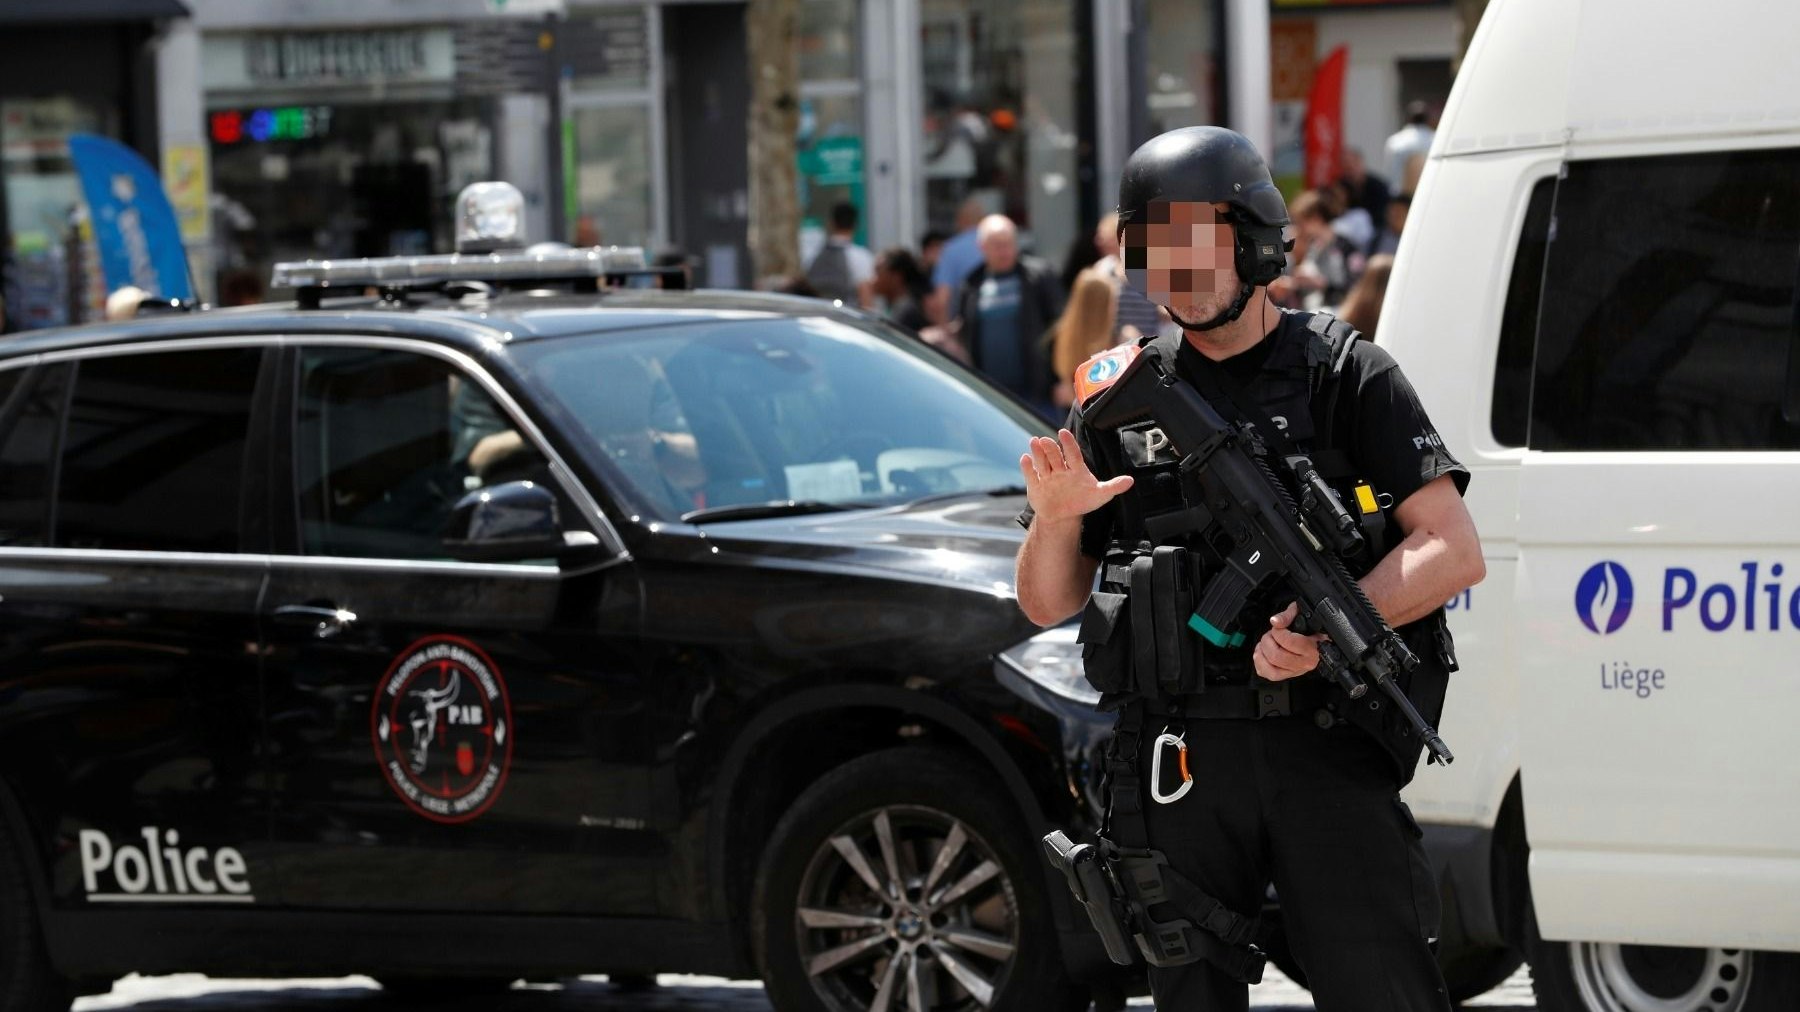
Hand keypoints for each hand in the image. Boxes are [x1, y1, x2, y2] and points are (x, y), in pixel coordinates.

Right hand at [1019, 429, 1133, 524]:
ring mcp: (1047, 476)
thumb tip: (1130, 481)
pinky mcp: (1036, 485)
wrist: (1063, 516)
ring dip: (1037, 452)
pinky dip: (1027, 467)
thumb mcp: (1100, 495)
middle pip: (1055, 456)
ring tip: (1034, 442)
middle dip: (1050, 448)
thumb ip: (1114, 486)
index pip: (1073, 453)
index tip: (1063, 432)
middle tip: (1045, 439)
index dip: (1068, 443)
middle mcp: (1060, 469)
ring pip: (1042, 462)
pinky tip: (1024, 459)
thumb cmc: (1083, 501)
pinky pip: (1031, 475)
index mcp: (1076, 468)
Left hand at [1253, 603, 1324, 681]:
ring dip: (1262, 652)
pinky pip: (1265, 673)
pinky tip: (1263, 652)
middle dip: (1268, 641)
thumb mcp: (1299, 615)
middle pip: (1277, 656)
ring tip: (1266, 643)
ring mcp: (1293, 671)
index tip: (1278, 627)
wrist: (1310, 640)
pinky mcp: (1282, 675)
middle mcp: (1304, 663)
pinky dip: (1259, 661)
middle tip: (1271, 634)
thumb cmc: (1305, 628)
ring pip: (1270, 667)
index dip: (1278, 632)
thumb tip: (1275, 621)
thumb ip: (1287, 616)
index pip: (1290, 643)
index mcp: (1311, 649)